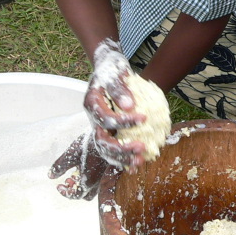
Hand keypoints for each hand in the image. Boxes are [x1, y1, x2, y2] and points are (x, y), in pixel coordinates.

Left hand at [48, 131, 117, 199]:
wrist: (111, 136)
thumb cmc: (89, 144)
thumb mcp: (71, 155)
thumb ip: (60, 167)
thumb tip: (50, 176)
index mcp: (88, 181)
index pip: (75, 195)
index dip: (65, 193)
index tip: (58, 186)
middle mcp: (98, 182)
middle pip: (85, 195)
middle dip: (74, 190)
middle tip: (67, 180)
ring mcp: (104, 177)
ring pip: (92, 189)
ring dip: (82, 185)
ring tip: (75, 173)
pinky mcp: (108, 170)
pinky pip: (98, 181)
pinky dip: (89, 179)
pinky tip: (85, 167)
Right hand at [85, 39, 147, 169]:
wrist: (109, 68)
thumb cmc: (112, 68)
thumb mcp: (115, 72)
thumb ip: (119, 88)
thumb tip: (129, 105)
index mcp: (91, 104)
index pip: (106, 119)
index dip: (124, 122)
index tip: (144, 118)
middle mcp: (94, 119)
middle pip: (102, 141)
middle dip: (120, 148)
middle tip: (140, 148)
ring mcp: (101, 127)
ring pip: (106, 149)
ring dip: (122, 158)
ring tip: (140, 161)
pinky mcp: (110, 132)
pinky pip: (115, 149)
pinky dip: (124, 159)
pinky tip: (137, 166)